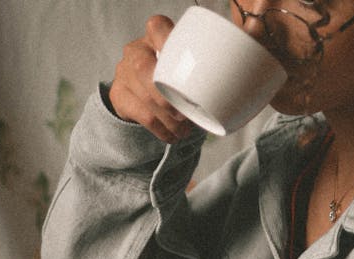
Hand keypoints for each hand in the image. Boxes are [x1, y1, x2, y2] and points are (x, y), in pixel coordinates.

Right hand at [109, 15, 192, 142]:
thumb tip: (233, 83)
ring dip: (169, 119)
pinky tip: (173, 135)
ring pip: (145, 97)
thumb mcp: (183, 65)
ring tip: (185, 130)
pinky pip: (142, 116)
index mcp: (154, 38)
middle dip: (167, 96)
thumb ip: (201, 67)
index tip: (184, 60)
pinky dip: (162, 130)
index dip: (167, 40)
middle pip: (143, 68)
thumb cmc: (173, 77)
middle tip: (185, 113)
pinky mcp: (119, 96)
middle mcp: (136, 51)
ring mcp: (124, 73)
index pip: (156, 27)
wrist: (139, 94)